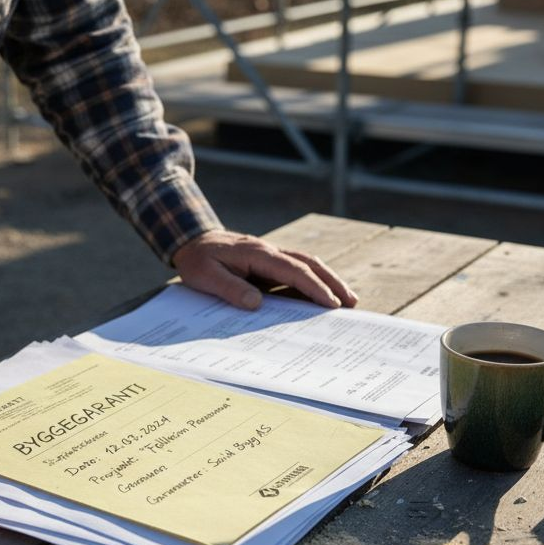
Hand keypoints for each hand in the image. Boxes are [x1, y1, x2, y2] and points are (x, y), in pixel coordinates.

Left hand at [172, 230, 357, 309]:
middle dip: (332, 282)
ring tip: (346, 301)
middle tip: (352, 303)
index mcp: (258, 254)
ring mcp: (272, 256)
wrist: (191, 240)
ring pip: (307, 265)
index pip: (293, 270)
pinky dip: (312, 283)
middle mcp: (270, 252)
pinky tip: (321, 299)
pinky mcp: (270, 263)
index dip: (314, 287)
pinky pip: (296, 272)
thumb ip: (231, 289)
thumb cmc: (198, 260)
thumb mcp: (206, 276)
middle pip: (309, 264)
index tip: (331, 304)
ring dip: (328, 281)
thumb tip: (257, 304)